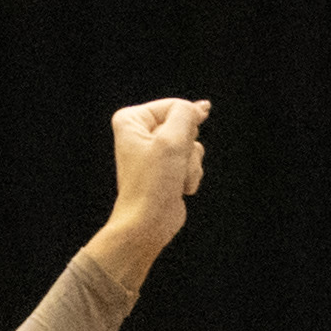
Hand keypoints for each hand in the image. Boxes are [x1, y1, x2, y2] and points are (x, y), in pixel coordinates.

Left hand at [103, 97, 207, 258]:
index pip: (175, 106)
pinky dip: (190, 176)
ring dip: (191, 165)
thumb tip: (199, 109)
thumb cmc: (151, 185)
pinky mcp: (167, 169)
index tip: (181, 143)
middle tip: (173, 164)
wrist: (148, 224)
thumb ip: (186, 114)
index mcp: (132, 120)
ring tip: (174, 179)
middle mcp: (141, 133)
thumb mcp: (171, 140)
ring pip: (193, 146)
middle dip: (188, 147)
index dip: (187, 123)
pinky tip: (177, 188)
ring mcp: (155, 152)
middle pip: (185, 126)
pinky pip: (192, 162)